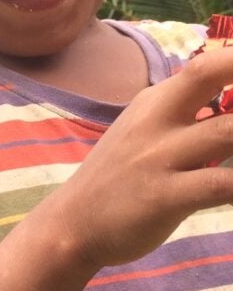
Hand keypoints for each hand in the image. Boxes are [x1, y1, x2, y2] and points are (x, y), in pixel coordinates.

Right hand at [50, 46, 232, 269]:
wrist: (73, 225)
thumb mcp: (143, 133)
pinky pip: (221, 184)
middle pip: (208, 75)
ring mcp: (159, 157)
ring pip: (228, 131)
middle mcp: (156, 120)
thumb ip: (182, 116)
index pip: (205, 64)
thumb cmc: (116, 180)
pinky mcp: (165, 196)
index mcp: (154, 102)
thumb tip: (227, 104)